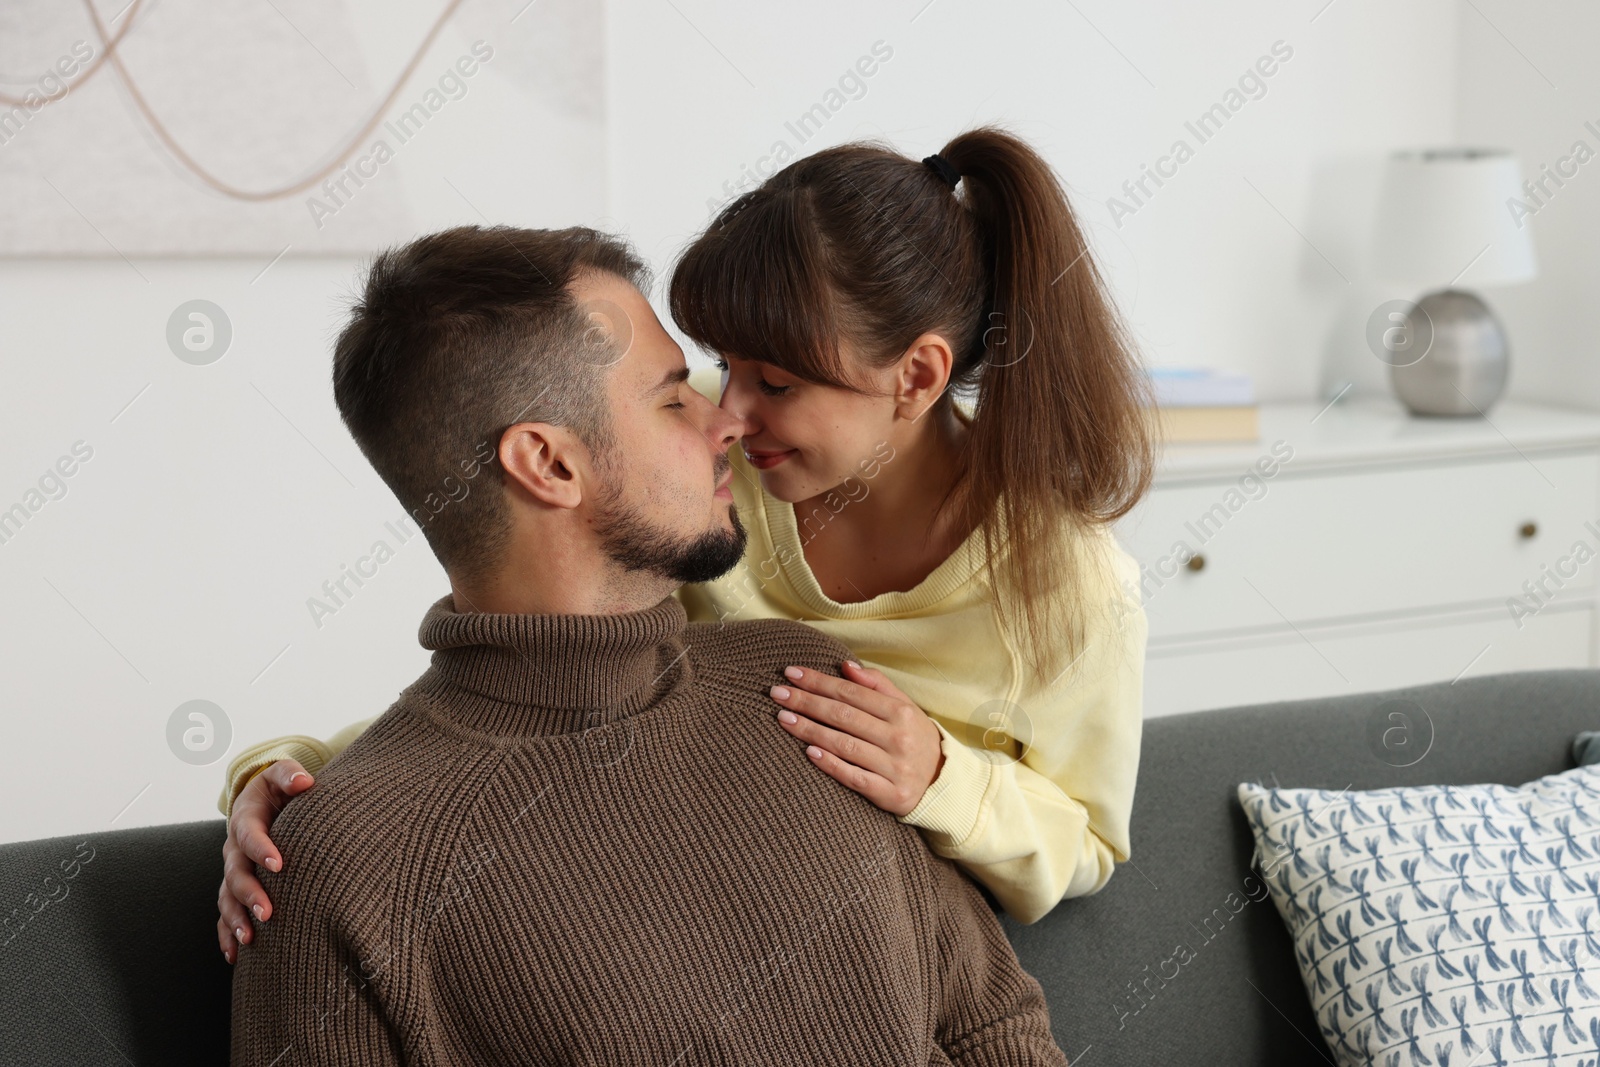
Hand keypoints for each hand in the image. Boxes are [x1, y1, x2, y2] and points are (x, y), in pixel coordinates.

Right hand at [216, 759, 313, 963]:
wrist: (263, 801)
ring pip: (227, 898)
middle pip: (235, 873)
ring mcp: (232, 871)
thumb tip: (305, 781)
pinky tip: (234, 956)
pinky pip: (224, 914)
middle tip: (268, 912)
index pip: (250, 834)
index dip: (261, 849)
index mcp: (246, 819)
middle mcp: (234, 849)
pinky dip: (225, 935)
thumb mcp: (282, 775)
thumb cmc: (279, 789)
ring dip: (235, 919)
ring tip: (248, 939)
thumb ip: (290, 774)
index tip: (279, 865)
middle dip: (249, 893)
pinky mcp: (234, 888)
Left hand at [770, 661, 943, 816]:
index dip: (820, 681)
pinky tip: (809, 753)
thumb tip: (846, 665)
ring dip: (810, 731)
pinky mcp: (890, 794)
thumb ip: (877, 685)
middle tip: (777, 693)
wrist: (943, 783)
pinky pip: (855, 778)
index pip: (852, 692)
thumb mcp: (906, 707)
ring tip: (783, 718)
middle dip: (807, 702)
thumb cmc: (915, 738)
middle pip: (844, 716)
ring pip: (845, 745)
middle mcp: (899, 738)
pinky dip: (832, 765)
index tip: (791, 673)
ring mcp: (895, 767)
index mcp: (901, 712)